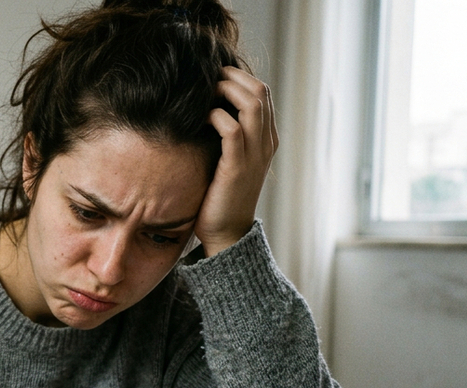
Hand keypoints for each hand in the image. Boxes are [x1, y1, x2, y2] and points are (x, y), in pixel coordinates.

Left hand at [193, 66, 278, 257]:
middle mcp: (265, 142)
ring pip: (252, 103)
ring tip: (205, 90)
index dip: (238, 76)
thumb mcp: (228, 158)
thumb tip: (204, 106)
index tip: (212, 75)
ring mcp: (255, 154)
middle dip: (232, 76)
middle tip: (206, 77)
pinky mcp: (237, 167)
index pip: (262, 92)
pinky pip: (233, 129)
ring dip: (226, 89)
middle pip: (260, 91)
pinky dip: (216, 115)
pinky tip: (200, 116)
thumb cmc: (219, 194)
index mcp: (266, 138)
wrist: (225, 233)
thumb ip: (226, 134)